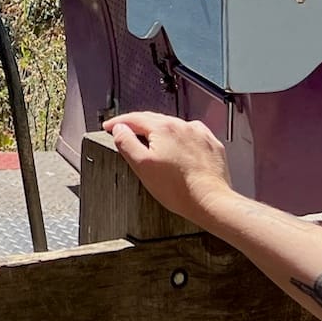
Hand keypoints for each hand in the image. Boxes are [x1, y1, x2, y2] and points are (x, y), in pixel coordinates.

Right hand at [103, 112, 234, 225]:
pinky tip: (179, 151)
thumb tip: (119, 129)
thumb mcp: (142, 166)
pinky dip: (181, 139)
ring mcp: (199, 135)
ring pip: (173, 127)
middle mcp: (182, 126)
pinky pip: (191, 135)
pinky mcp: (211, 145)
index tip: (110, 127)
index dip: (118, 122)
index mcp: (163, 128)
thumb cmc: (179, 189)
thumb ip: (126, 143)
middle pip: (153, 120)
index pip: (133, 118)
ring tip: (154, 147)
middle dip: (138, 126)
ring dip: (160, 132)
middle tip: (127, 135)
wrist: (211, 202)